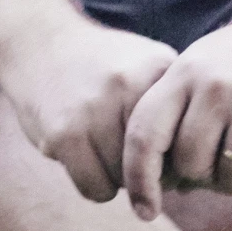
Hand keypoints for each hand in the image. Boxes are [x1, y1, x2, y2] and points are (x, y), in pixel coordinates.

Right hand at [0, 20, 178, 204]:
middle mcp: (128, 86)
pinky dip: (95, 185)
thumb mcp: (145, 64)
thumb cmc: (102, 66)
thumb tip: (192, 183)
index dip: (179, 155)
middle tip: (130, 154)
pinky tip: (87, 160)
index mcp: (157, 68)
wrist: (39, 42)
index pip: (187, 138)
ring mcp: (94, 110)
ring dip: (119, 177)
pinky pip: (96, 188)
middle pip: (160, 161)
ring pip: (127, 180)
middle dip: (148, 168)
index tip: (166, 155)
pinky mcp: (64, 134)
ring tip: (106, 152)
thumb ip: (176, 106)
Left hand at [119, 0, 231, 219]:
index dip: (139, 179)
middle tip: (226, 160)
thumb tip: (168, 184)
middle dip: (205, 177)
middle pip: (190, 166)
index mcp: (184, 73)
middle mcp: (215, 89)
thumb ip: (180, 114)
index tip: (145, 211)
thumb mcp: (204, 66)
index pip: (144, 135)